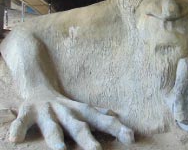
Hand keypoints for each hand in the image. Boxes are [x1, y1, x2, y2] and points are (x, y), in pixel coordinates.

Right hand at [8, 94, 133, 149]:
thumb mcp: (85, 110)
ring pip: (52, 127)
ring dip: (56, 138)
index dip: (117, 129)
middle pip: (79, 127)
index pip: (104, 122)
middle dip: (88, 139)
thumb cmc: (66, 107)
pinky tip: (15, 140)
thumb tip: (118, 118)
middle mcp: (67, 112)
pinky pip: (22, 122)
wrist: (38, 88)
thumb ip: (101, 116)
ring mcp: (47, 113)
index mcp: (83, 113)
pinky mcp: (27, 113)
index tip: (130, 138)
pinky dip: (18, 129)